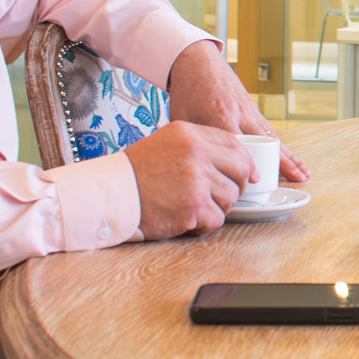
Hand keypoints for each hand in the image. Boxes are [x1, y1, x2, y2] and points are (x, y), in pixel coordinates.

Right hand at [122, 121, 252, 239]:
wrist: (111, 194)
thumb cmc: (138, 171)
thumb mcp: (168, 142)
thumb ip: (201, 146)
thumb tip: (242, 161)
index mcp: (189, 134)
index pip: (235, 144)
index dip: (244, 162)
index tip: (247, 174)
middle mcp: (195, 153)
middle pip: (240, 171)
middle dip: (234, 186)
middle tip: (217, 194)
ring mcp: (195, 181)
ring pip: (230, 198)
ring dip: (215, 207)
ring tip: (192, 206)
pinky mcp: (193, 207)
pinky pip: (216, 219)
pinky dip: (203, 224)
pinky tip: (186, 219)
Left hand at [167, 41, 307, 181]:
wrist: (196, 60)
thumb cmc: (186, 90)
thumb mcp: (183, 118)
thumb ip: (195, 142)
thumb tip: (199, 167)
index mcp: (220, 115)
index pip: (239, 145)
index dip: (248, 163)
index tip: (256, 180)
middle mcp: (240, 113)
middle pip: (267, 142)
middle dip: (283, 162)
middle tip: (298, 179)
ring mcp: (250, 110)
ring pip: (274, 138)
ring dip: (290, 156)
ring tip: (304, 173)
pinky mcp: (253, 109)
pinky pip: (271, 131)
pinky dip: (282, 146)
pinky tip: (292, 158)